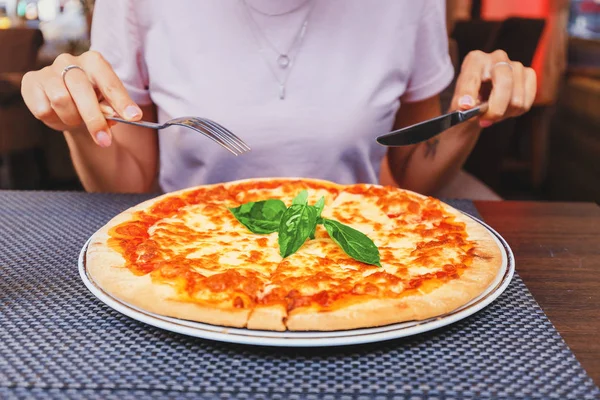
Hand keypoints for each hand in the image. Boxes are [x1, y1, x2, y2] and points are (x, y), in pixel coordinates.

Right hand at [21, 51, 141, 146]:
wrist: (65, 103)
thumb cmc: (92, 101)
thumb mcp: (106, 104)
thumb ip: (112, 108)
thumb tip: (115, 116)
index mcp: (94, 62)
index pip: (109, 82)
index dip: (122, 101)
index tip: (134, 117)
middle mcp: (69, 60)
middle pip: (82, 91)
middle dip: (94, 119)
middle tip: (104, 141)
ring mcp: (48, 70)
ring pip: (61, 100)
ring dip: (71, 118)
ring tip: (75, 119)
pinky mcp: (31, 81)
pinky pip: (44, 109)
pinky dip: (54, 119)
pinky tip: (58, 114)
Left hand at [451, 50, 536, 127]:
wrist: (482, 96)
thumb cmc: (470, 97)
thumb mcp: (459, 101)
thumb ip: (460, 103)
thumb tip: (466, 106)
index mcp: (475, 60)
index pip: (473, 77)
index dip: (468, 92)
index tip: (465, 106)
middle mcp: (497, 57)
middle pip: (504, 84)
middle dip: (495, 109)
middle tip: (484, 121)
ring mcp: (516, 65)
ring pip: (516, 99)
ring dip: (504, 113)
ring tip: (492, 114)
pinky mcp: (529, 74)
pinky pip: (526, 102)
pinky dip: (515, 112)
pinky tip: (504, 110)